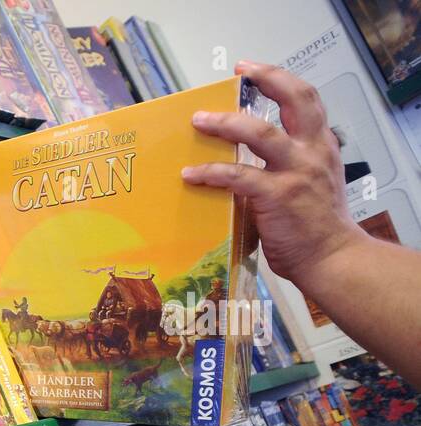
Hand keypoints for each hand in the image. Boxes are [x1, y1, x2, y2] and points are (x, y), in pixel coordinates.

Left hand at [182, 61, 365, 289]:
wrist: (332, 258)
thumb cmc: (317, 228)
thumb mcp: (312, 185)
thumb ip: (288, 168)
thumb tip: (248, 163)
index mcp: (322, 147)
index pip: (307, 100)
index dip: (281, 79)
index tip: (255, 70)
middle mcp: (313, 152)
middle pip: (296, 99)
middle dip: (267, 78)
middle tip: (239, 72)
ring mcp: (296, 172)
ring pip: (261, 133)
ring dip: (226, 124)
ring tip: (199, 121)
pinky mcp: (277, 195)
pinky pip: (238, 176)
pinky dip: (211, 172)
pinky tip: (191, 174)